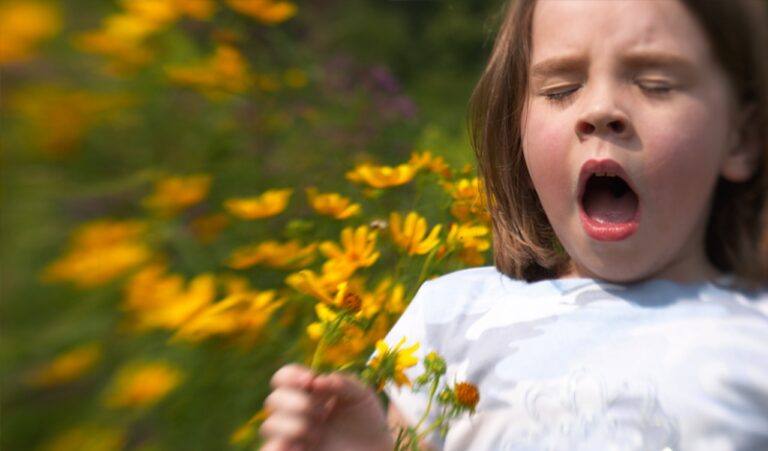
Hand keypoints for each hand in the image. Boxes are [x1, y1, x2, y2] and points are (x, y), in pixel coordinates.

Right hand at [260, 364, 393, 450]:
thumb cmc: (367, 423)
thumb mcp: (362, 396)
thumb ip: (343, 383)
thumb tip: (317, 381)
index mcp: (308, 393)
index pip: (283, 377)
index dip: (290, 375)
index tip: (310, 381)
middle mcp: (294, 414)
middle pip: (273, 400)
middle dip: (298, 403)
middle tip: (323, 414)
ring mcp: (290, 437)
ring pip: (269, 426)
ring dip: (295, 426)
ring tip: (318, 435)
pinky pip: (268, 450)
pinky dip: (279, 446)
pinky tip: (302, 447)